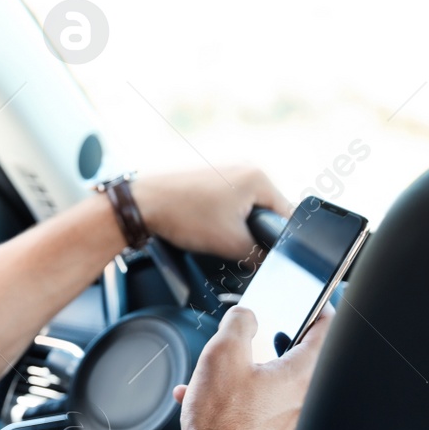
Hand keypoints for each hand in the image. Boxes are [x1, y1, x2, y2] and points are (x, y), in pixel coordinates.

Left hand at [131, 166, 291, 260]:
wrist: (141, 203)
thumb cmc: (182, 215)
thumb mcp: (231, 243)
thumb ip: (259, 254)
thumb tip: (272, 262)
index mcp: (258, 178)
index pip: (287, 214)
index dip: (281, 240)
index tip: (271, 256)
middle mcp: (245, 168)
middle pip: (267, 210)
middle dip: (257, 233)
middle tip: (239, 247)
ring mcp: (226, 170)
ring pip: (247, 208)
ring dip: (239, 226)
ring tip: (219, 235)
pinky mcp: (210, 177)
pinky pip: (229, 202)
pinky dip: (223, 217)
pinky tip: (208, 226)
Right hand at [169, 302, 334, 429]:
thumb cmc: (220, 424)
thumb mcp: (221, 354)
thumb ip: (238, 323)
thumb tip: (246, 316)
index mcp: (303, 375)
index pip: (328, 329)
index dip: (318, 307)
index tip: (308, 301)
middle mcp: (306, 401)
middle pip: (302, 356)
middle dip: (276, 341)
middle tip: (257, 334)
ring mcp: (295, 423)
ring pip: (280, 383)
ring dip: (253, 371)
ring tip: (223, 371)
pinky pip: (267, 407)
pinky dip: (245, 397)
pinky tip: (214, 399)